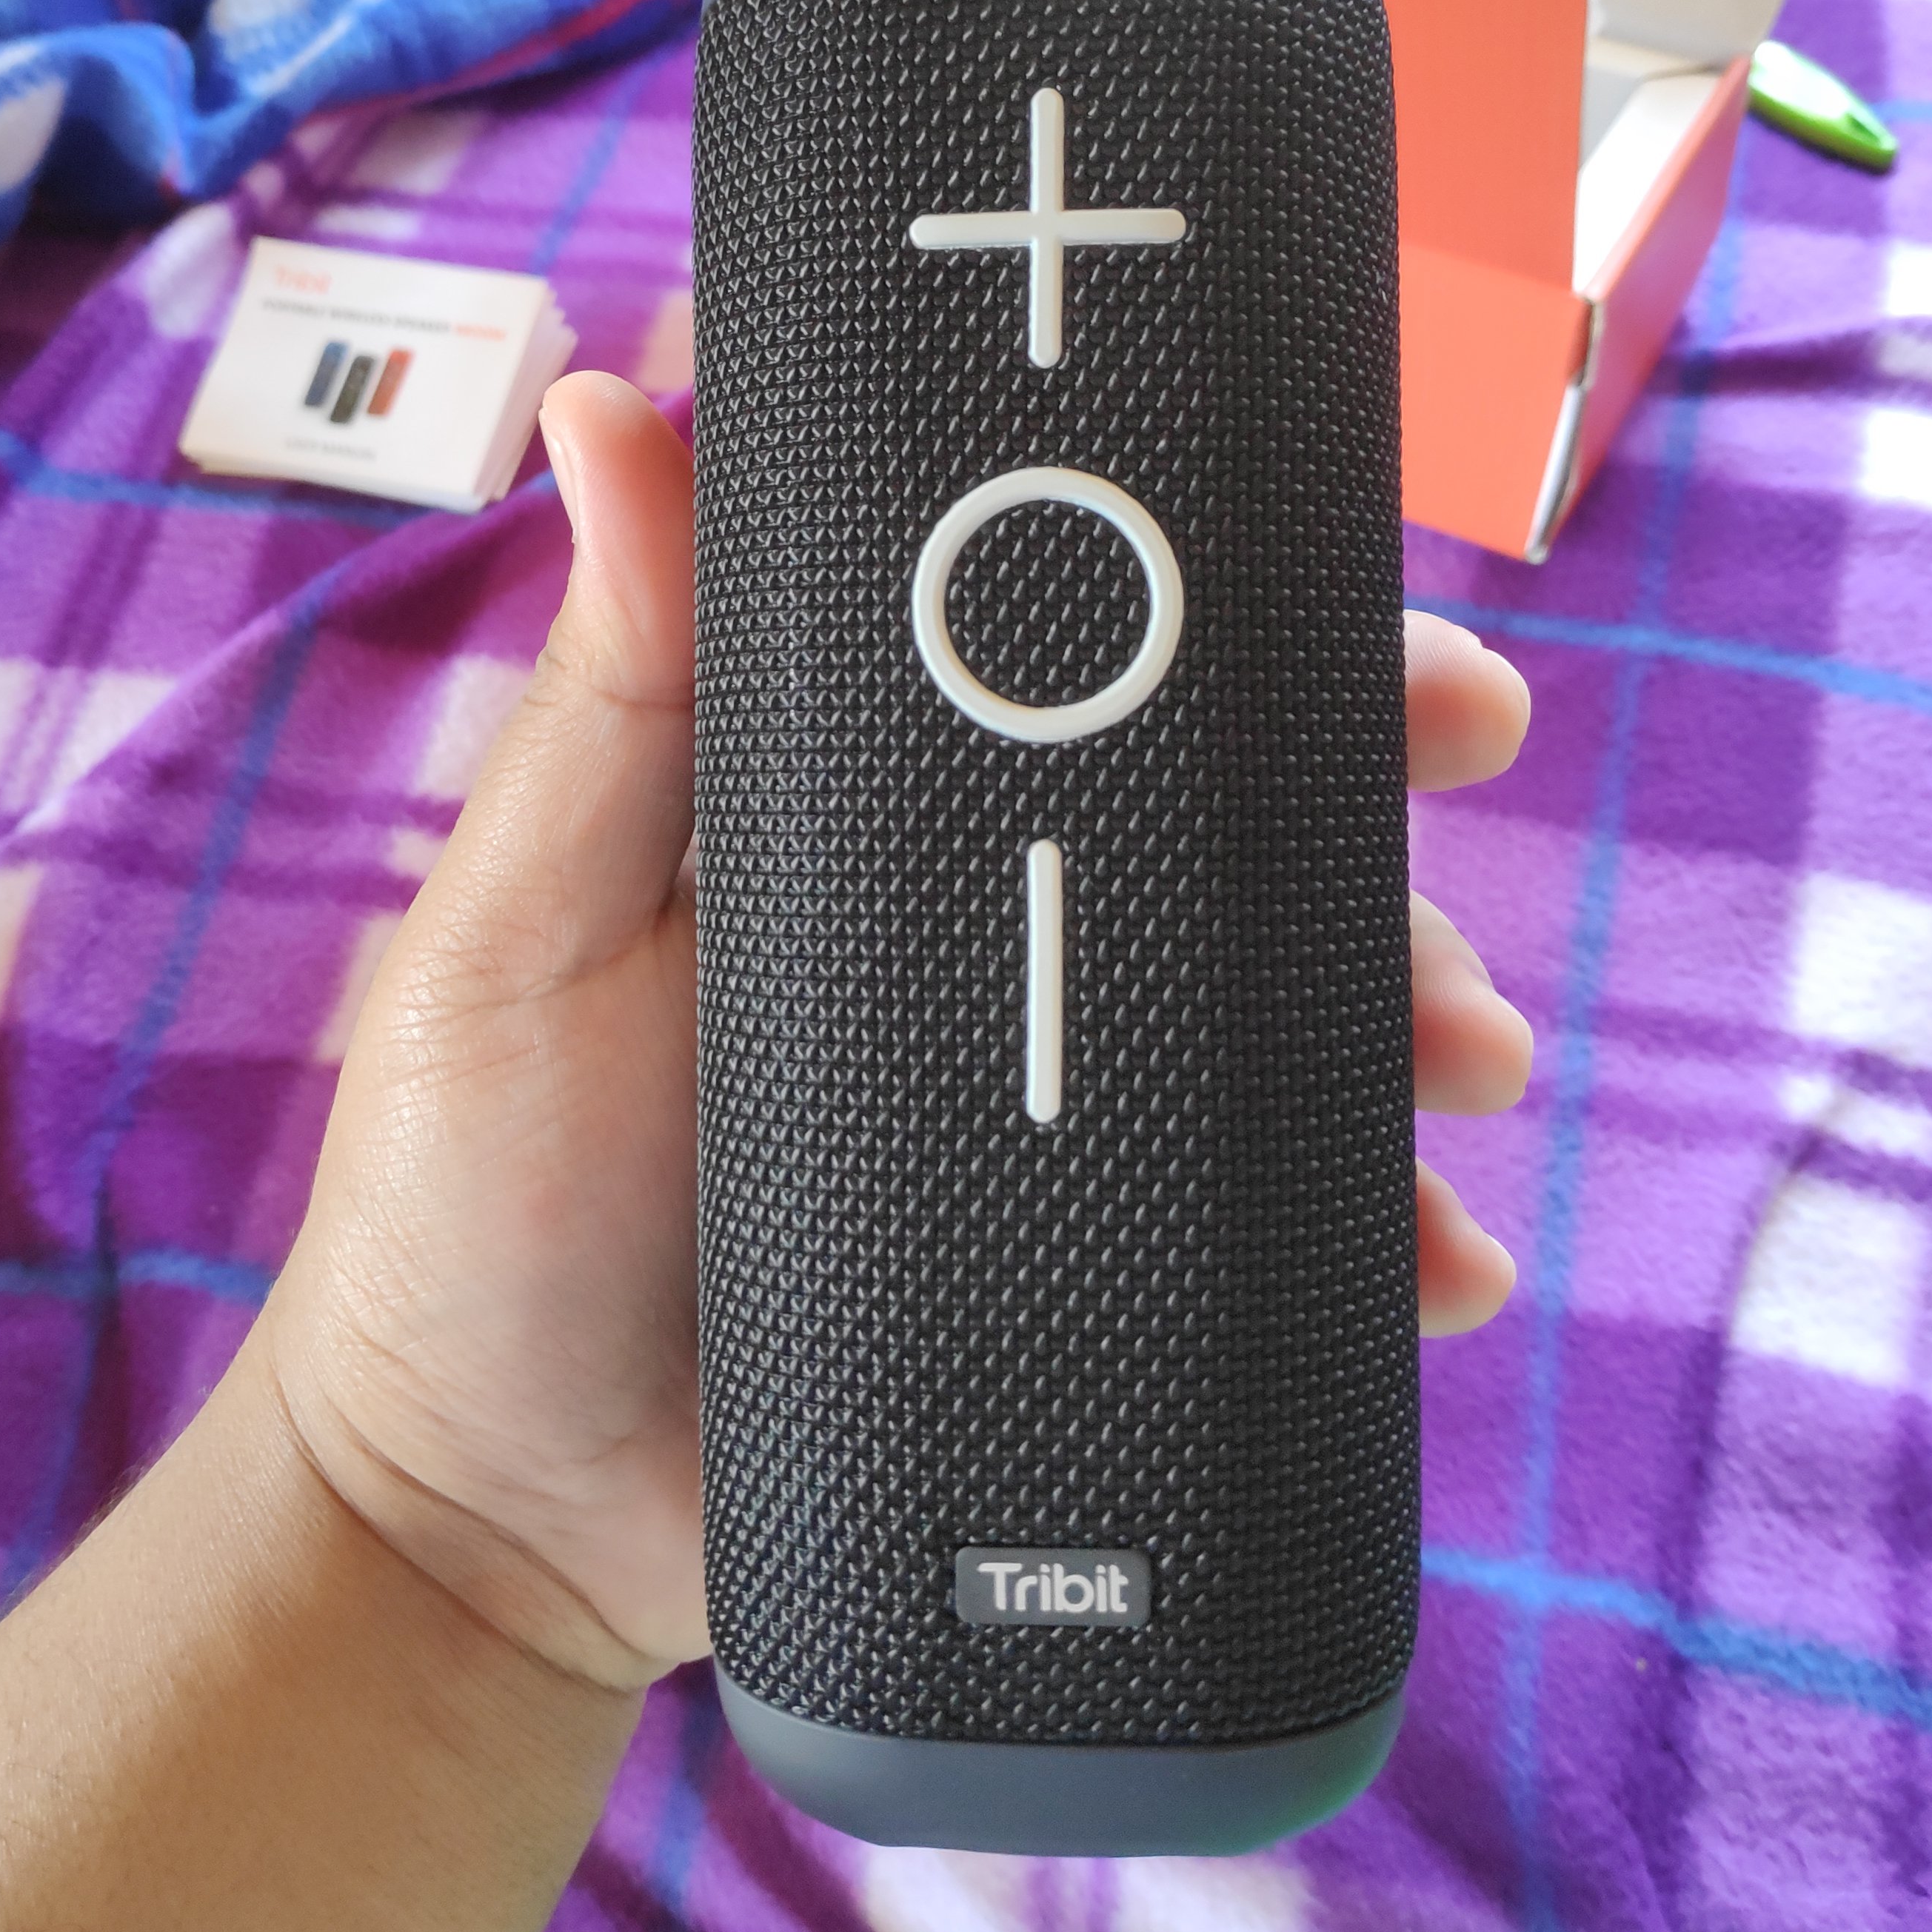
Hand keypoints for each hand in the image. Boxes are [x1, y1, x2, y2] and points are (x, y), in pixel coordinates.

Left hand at [265, 376, 1531, 1695]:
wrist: (485, 1519)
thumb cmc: (469, 1195)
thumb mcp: (518, 927)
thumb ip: (608, 699)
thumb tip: (608, 413)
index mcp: (866, 845)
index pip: (1069, 694)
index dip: (1224, 624)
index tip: (1347, 584)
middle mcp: (979, 969)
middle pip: (1218, 848)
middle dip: (1367, 797)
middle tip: (1463, 753)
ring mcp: (1044, 1137)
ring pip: (1273, 1041)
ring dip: (1401, 1020)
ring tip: (1460, 1055)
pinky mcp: (1078, 1302)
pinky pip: (1269, 1263)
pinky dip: (1378, 1258)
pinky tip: (1438, 1271)